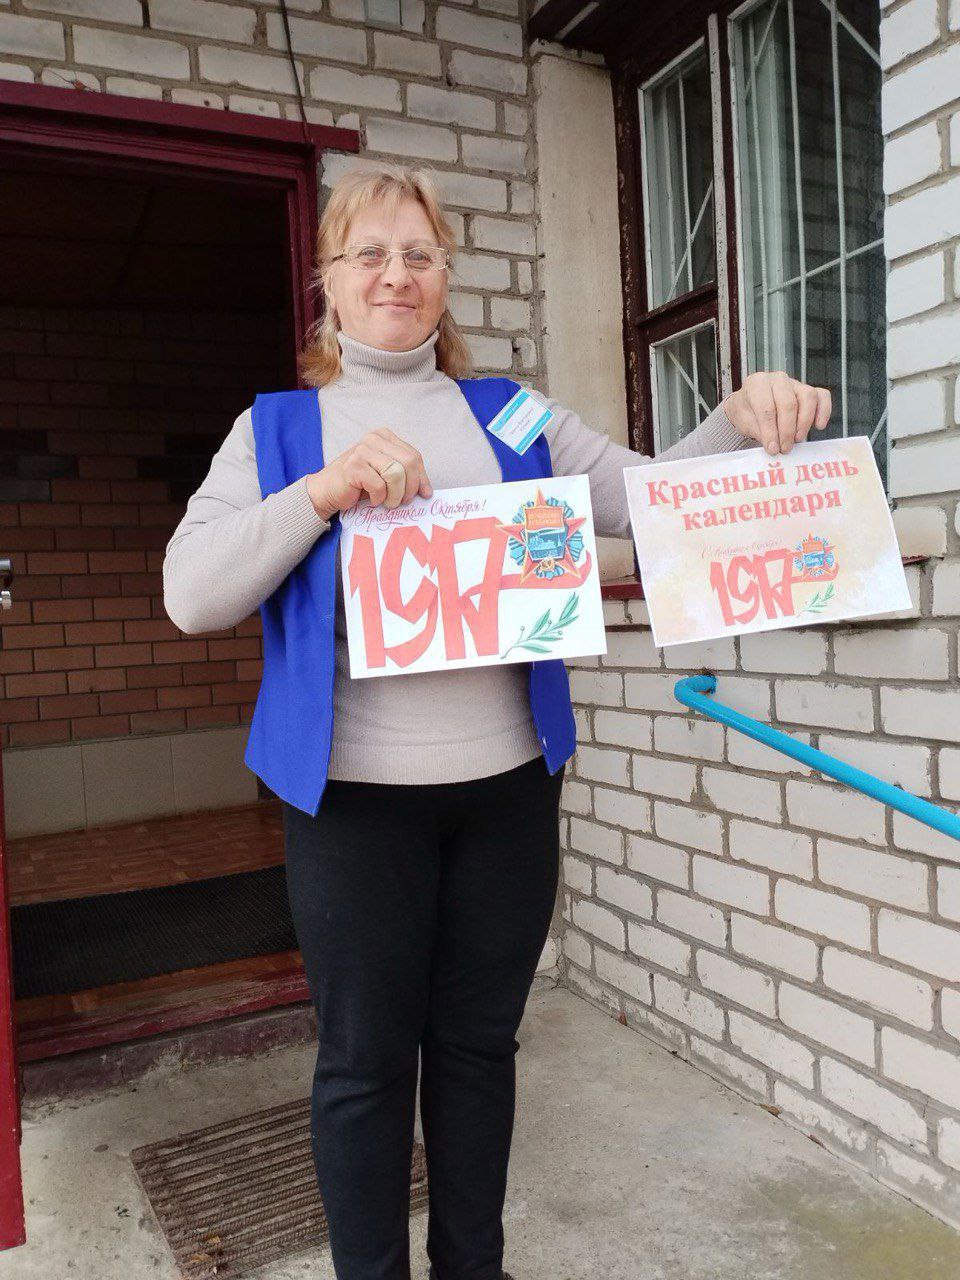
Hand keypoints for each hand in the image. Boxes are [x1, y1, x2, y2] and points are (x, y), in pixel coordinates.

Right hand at [306, 428, 432, 520]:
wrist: (327, 491)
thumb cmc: (359, 485)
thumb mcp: (386, 475)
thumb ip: (406, 476)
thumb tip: (427, 491)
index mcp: (384, 436)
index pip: (414, 456)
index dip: (421, 478)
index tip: (424, 494)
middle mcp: (373, 439)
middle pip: (409, 463)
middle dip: (410, 487)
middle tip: (402, 501)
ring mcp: (362, 450)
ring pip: (396, 474)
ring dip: (395, 495)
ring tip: (387, 502)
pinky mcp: (353, 466)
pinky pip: (380, 486)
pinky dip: (379, 498)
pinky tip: (371, 499)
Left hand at [722, 371, 831, 455]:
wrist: (750, 405)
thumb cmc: (746, 412)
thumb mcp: (743, 421)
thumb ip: (757, 431)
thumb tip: (774, 445)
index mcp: (757, 383)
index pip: (766, 407)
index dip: (770, 430)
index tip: (772, 448)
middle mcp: (777, 379)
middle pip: (788, 403)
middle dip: (787, 430)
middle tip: (785, 448)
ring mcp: (795, 383)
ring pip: (808, 397)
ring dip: (804, 422)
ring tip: (797, 439)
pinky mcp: (808, 390)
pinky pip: (822, 396)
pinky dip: (824, 411)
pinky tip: (818, 426)